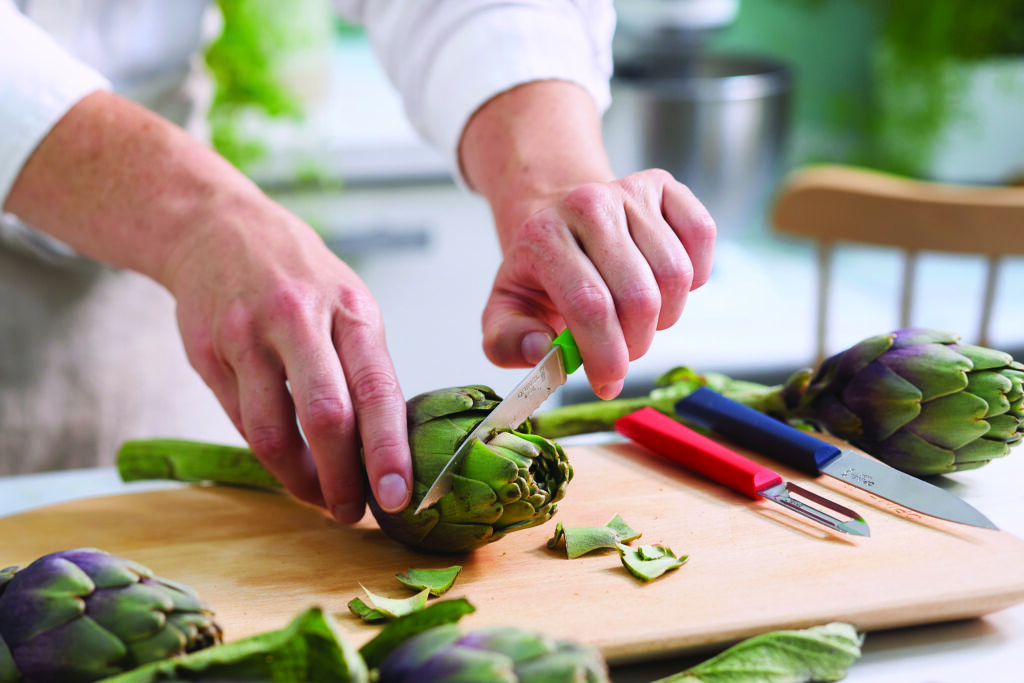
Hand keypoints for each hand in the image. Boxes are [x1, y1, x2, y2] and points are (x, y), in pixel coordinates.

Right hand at [165, 196, 411, 521]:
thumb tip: (387, 449)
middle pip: (324, 417)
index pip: (376, 391)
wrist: (217, 229)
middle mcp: (298, 319)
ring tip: (321, 499)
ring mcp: (246, 335)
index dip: (387, 451)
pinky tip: (287, 466)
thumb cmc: (301, 278)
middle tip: (355, 513)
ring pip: (273, 432)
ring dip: (300, 481)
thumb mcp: (349, 304)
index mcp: (350, 309)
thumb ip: (365, 368)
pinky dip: (268, 455)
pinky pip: (240, 422)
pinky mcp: (207, 353)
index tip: (399, 497)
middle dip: (342, 479)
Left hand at [481, 170, 714, 398]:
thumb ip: (510, 342)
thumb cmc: (540, 276)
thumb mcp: (507, 312)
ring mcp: (628, 190)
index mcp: (541, 236)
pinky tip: (664, 286)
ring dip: (665, 316)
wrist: (563, 225)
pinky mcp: (663, 186)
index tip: (608, 383)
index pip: (589, 305)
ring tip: (639, 320)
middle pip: (638, 296)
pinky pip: (701, 236)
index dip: (606, 354)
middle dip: (636, 343)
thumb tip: (542, 350)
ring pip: (675, 275)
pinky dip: (694, 276)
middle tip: (622, 352)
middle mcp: (586, 204)